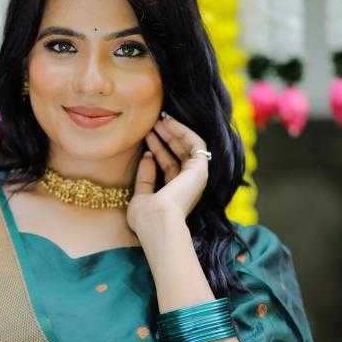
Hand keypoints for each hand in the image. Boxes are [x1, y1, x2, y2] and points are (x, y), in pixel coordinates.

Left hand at [126, 112, 210, 234]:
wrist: (158, 222)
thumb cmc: (146, 218)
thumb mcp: (141, 196)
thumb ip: (145, 178)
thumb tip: (147, 156)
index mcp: (176, 193)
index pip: (169, 165)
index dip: (157, 149)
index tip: (145, 135)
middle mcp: (189, 185)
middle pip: (179, 154)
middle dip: (166, 136)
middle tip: (152, 123)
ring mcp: (196, 177)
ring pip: (188, 146)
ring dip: (174, 131)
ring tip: (158, 119)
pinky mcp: (200, 169)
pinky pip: (196, 143)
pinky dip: (183, 131)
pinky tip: (169, 122)